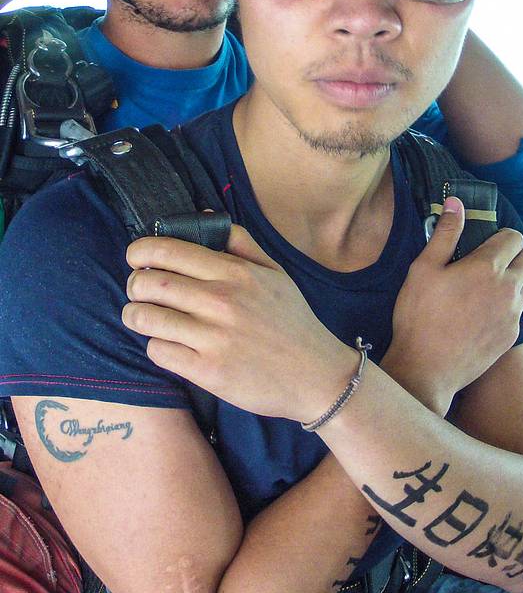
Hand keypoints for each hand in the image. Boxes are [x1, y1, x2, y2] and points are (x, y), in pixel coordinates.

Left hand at [122, 226, 355, 420]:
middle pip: (150, 283)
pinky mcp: (208, 372)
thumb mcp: (276, 273)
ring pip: (147, 318)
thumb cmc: (293, 321)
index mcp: (236, 273)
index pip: (170, 251)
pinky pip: (159, 352)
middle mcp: (222, 301)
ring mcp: (214, 338)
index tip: (136, 256)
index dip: (141, 250)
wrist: (317, 376)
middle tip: (138, 289)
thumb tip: (206, 216)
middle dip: (134, 284)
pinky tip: (168, 343)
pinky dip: (156, 345)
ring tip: (141, 316)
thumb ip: (241, 243)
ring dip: (135, 315)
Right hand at [382, 197, 522, 412]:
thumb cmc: (419, 316)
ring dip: (516, 280)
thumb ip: (445, 234)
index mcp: (487, 267)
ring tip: (488, 287)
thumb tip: (456, 203)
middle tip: (488, 263)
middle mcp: (508, 289)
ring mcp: (512, 315)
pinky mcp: (511, 336)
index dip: (500, 236)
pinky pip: (520, 311)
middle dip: (514, 255)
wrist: (426, 368)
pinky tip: (484, 312)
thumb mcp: (423, 269)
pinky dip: (509, 305)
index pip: (514, 237)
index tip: (484, 243)